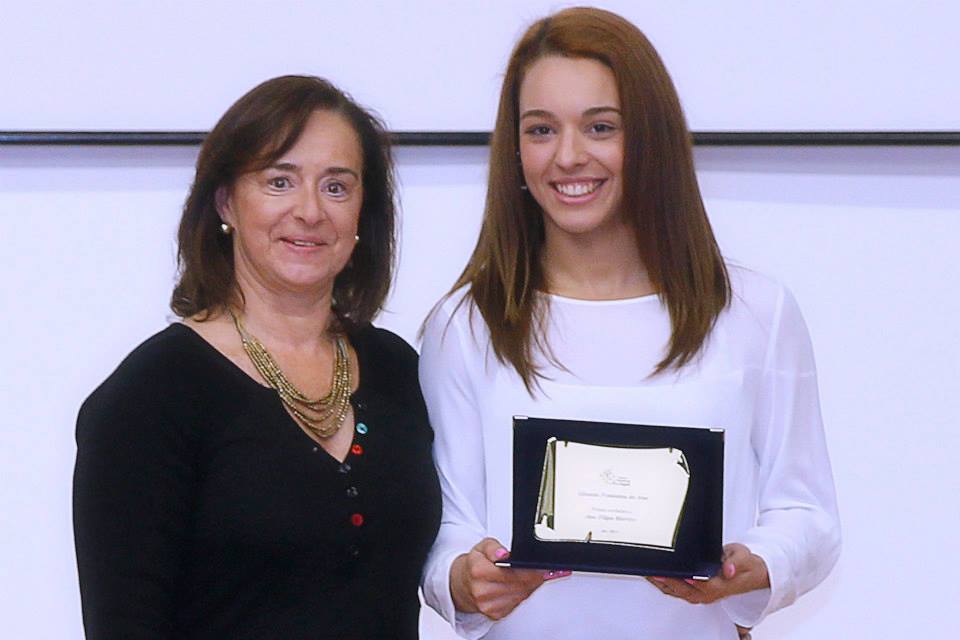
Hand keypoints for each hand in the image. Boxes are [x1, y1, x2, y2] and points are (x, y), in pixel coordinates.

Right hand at [449, 538, 566, 619]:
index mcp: (478, 571)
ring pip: (521, 595)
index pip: (512, 572)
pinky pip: (517, 604)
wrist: (462, 584)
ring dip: (530, 586)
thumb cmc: (475, 564)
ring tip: (531, 576)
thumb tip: (503, 553)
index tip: (541, 566)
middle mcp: (482, 591)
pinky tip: (521, 587)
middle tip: (542, 569)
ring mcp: (488, 606)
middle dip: (534, 577)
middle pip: (520, 585)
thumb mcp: (482, 547)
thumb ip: (493, 547)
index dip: (530, 569)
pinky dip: (522, 595)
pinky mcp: (495, 615)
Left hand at [646, 543, 768, 605]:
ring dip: (663, 585)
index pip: (702, 585)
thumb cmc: (745, 563)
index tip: (676, 574)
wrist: (751, 572)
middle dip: (668, 582)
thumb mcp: (744, 556)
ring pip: (679, 593)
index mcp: (722, 585)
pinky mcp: (698, 592)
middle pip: (685, 592)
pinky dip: (666, 586)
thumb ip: (735, 561)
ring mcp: (703, 595)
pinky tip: (656, 578)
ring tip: (648, 573)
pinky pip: (679, 592)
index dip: (688, 581)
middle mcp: (710, 593)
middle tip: (653, 572)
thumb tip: (728, 569)